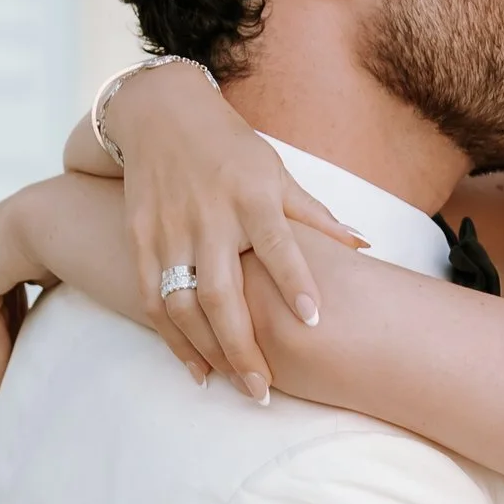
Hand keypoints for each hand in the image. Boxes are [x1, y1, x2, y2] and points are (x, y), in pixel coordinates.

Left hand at [0, 188, 58, 393]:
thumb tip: (65, 297)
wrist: (52, 219)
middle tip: (8, 368)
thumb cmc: (71, 228)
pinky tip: (6, 382)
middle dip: (3, 332)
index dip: (16, 306)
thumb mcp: (57, 257)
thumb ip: (48, 277)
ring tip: (6, 383)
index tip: (25, 333)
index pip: (3, 271)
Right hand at [78, 63, 365, 401]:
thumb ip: (313, 215)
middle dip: (242, 347)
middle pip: (222, 293)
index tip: (313, 320)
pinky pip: (152, 299)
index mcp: (250, 194)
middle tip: (264, 391)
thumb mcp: (276, 172)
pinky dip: (174, 340)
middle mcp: (208, 215)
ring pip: (183, 305)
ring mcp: (169, 229)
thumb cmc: (231, 148)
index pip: (276, 242)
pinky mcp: (140, 238)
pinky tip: (198, 371)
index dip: (294, 281)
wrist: (158, 112)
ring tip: (238, 387)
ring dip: (209, 353)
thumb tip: (363, 244)